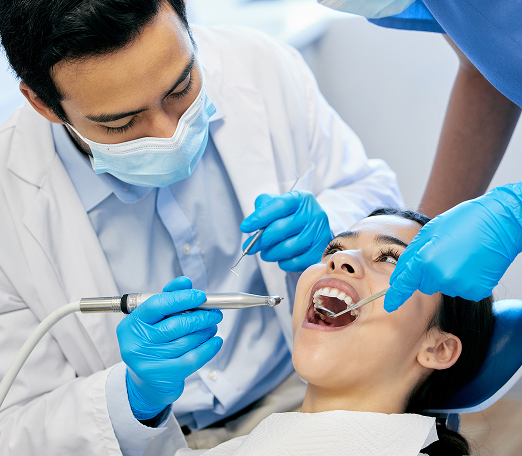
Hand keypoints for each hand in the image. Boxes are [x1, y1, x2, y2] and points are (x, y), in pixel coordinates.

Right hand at [116, 276, 222, 419]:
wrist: (148, 381)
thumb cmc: (153, 343)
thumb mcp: (156, 319)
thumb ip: (170, 297)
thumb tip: (185, 282)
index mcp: (131, 324)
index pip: (157, 305)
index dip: (181, 298)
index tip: (201, 296)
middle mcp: (135, 342)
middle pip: (175, 324)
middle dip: (200, 317)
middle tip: (214, 313)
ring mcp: (147, 361)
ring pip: (186, 341)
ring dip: (205, 332)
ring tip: (212, 326)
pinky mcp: (162, 375)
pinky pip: (192, 359)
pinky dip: (208, 348)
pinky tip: (215, 341)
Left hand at [240, 190, 331, 272]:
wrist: (317, 231)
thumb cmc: (292, 217)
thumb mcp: (280, 205)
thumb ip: (264, 207)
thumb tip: (252, 223)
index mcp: (301, 199)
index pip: (278, 205)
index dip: (259, 217)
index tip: (244, 227)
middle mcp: (314, 214)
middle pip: (280, 229)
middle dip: (260, 240)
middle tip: (249, 247)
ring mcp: (319, 234)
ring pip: (286, 248)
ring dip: (270, 254)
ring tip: (265, 253)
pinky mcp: (320, 252)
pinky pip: (295, 262)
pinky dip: (283, 263)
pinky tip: (281, 258)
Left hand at [385, 184, 521, 311]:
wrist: (500, 222)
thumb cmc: (464, 221)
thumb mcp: (430, 231)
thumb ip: (412, 255)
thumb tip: (399, 275)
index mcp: (425, 260)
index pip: (406, 283)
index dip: (396, 295)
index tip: (389, 305)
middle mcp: (440, 277)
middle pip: (425, 285)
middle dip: (429, 273)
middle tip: (445, 253)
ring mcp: (459, 286)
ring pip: (444, 286)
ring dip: (448, 274)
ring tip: (462, 255)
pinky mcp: (475, 291)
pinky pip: (461, 289)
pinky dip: (465, 279)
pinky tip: (473, 264)